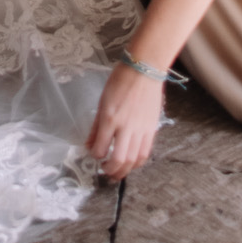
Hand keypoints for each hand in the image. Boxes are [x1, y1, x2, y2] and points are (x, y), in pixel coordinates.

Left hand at [86, 64, 164, 180]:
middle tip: (105, 172)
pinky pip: (146, 153)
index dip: (95, 156)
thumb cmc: (120, 80)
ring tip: (117, 172)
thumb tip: (89, 145)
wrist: (144, 70)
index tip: (93, 155)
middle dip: (111, 171)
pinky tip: (131, 163)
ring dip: (125, 171)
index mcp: (110, 118)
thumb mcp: (102, 101)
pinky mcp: (152, 130)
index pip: (101, 148)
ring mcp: (141, 129)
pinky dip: (138, 163)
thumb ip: (96, 126)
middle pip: (119, 160)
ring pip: (134, 160)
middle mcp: (126, 127)